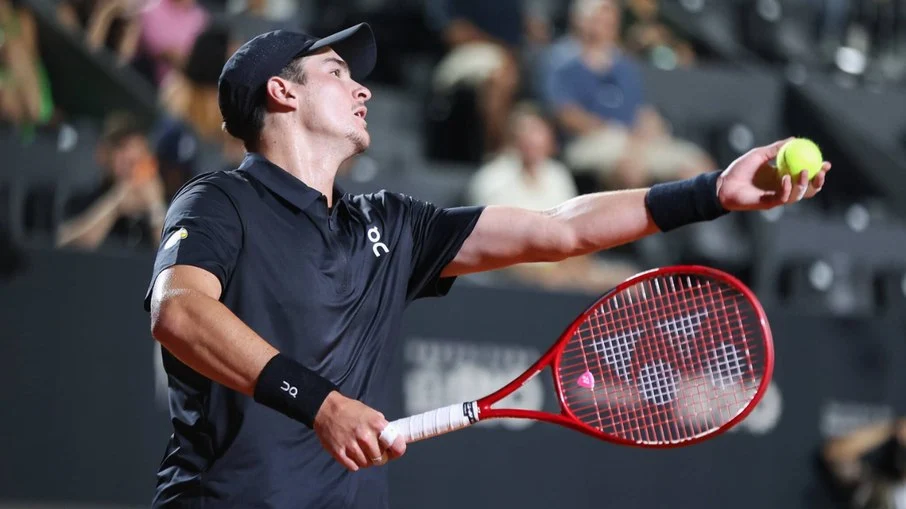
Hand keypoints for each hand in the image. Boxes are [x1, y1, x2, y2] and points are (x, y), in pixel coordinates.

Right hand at [313, 392, 405, 470]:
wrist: (326, 409)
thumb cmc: (351, 410)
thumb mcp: (372, 413)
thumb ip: (382, 427)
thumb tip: (392, 440)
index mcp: (377, 425)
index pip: (397, 446)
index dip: (397, 451)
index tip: (393, 451)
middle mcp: (365, 436)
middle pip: (381, 459)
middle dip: (380, 457)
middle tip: (375, 452)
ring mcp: (351, 446)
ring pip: (367, 464)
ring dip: (366, 460)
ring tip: (362, 451)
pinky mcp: (339, 453)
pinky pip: (353, 467)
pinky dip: (355, 463)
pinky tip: (353, 454)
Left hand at [716, 138, 830, 211]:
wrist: (723, 184)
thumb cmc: (739, 169)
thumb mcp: (759, 154)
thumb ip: (776, 148)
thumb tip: (794, 139)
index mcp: (783, 176)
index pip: (805, 175)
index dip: (818, 170)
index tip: (825, 162)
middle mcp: (783, 188)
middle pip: (807, 189)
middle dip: (818, 182)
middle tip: (821, 170)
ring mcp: (776, 197)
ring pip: (798, 195)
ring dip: (805, 184)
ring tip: (805, 172)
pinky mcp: (769, 204)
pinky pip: (783, 197)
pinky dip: (787, 188)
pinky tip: (786, 178)